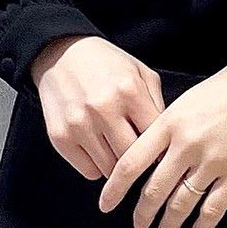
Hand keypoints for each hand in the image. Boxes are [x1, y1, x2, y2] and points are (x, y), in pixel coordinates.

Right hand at [28, 34, 166, 182]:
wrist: (61, 56)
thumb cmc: (107, 66)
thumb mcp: (140, 73)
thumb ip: (158, 104)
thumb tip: (166, 144)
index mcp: (129, 90)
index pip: (155, 137)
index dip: (161, 148)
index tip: (161, 151)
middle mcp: (103, 108)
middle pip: (132, 157)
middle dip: (139, 160)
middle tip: (139, 156)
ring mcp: (79, 124)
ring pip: (111, 169)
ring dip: (117, 165)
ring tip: (117, 149)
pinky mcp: (60, 137)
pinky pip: (89, 171)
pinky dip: (97, 166)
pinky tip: (98, 149)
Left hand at [97, 40, 226, 227]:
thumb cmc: (222, 90)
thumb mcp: (183, 103)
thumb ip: (163, 131)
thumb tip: (144, 162)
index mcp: (168, 124)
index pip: (131, 164)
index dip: (114, 189)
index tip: (105, 205)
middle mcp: (187, 145)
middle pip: (154, 190)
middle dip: (142, 213)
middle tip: (138, 224)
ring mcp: (213, 161)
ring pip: (182, 203)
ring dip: (170, 222)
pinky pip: (215, 207)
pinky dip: (203, 223)